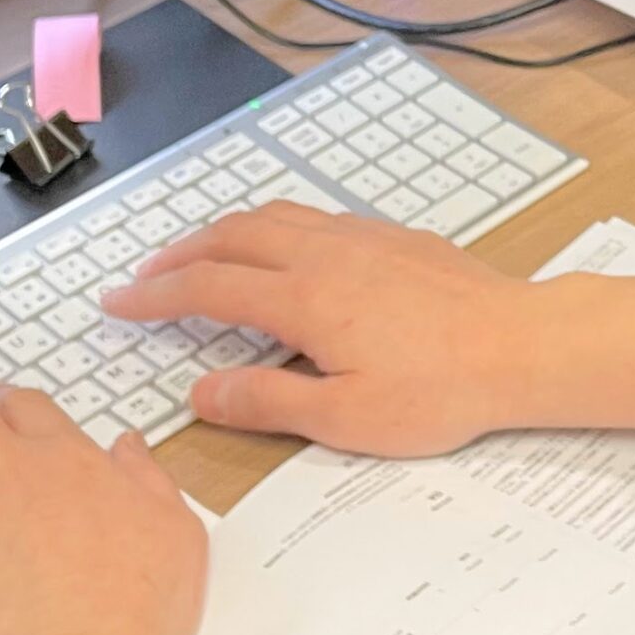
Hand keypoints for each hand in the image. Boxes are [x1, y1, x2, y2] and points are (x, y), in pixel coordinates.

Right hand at [102, 205, 634, 456]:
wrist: (518, 344)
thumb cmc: (438, 390)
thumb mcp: (344, 417)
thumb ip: (266, 402)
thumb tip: (201, 391)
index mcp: (303, 298)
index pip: (207, 288)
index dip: (154, 295)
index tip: (116, 303)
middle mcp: (324, 253)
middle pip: (231, 237)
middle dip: (178, 254)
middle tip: (143, 277)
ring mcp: (360, 237)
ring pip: (272, 216)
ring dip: (224, 233)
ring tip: (198, 256)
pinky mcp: (392, 236)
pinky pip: (312, 217)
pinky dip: (272, 225)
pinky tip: (279, 250)